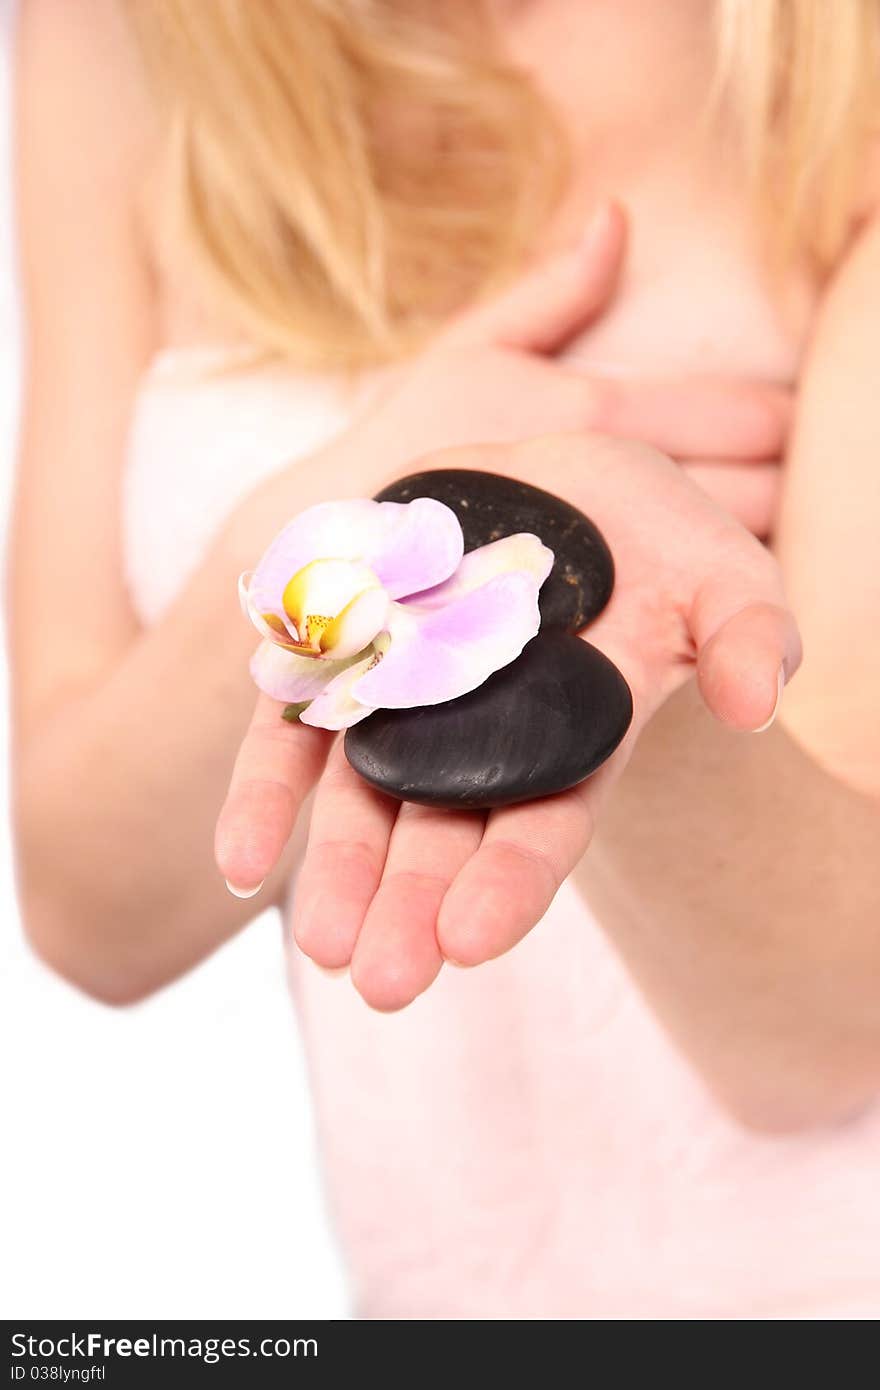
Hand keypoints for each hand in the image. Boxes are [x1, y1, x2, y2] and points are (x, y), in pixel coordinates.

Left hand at [216, 433, 800, 1009]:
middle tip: (382, 981)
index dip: (509, 884)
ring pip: (358, 800)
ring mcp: (402, 704)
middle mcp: (480, 744)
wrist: (554, 478)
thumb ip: (749, 634)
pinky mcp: (340, 657)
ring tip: (322, 945)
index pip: (541, 828)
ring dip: (337, 873)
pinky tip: (242, 860)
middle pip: (439, 836)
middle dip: (411, 907)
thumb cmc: (652, 537)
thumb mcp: (724, 571)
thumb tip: (757, 701)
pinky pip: (290, 731)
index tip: (470, 942)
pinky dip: (265, 793)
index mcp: (571, 743)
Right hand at [224, 203, 788, 569]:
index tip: (772, 423)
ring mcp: (601, 550)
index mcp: (596, 412)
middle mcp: (610, 484)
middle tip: (758, 471)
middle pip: (759, 490)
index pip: (747, 417)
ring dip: (745, 528)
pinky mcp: (583, 599)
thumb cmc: (409, 440)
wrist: (347, 544)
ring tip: (717, 513)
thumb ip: (556, 290)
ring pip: (726, 547)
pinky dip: (697, 574)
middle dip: (776, 479)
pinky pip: (677, 593)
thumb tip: (616, 217)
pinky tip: (678, 561)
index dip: (776, 421)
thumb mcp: (476, 345)